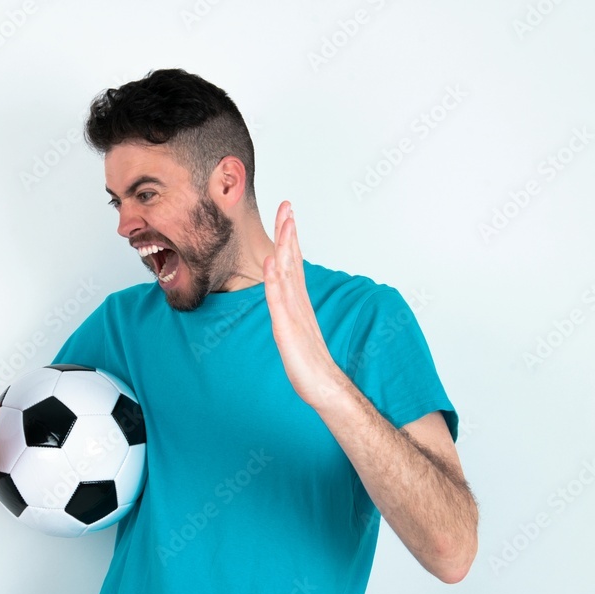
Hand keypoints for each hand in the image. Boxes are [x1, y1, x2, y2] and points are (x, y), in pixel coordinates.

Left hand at [262, 201, 345, 408]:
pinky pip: (279, 302)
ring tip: (284, 222)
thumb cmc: (308, 361)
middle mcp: (298, 302)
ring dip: (285, 246)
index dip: (289, 237)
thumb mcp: (293, 328)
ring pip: (288, 274)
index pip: (293, 262)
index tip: (287, 214)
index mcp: (298, 301)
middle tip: (287, 205)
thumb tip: (282, 292)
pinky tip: (272, 263)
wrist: (323, 387)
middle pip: (293, 260)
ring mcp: (294, 314)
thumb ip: (288, 308)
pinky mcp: (288, 329)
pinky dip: (274, 281)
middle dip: (289, 232)